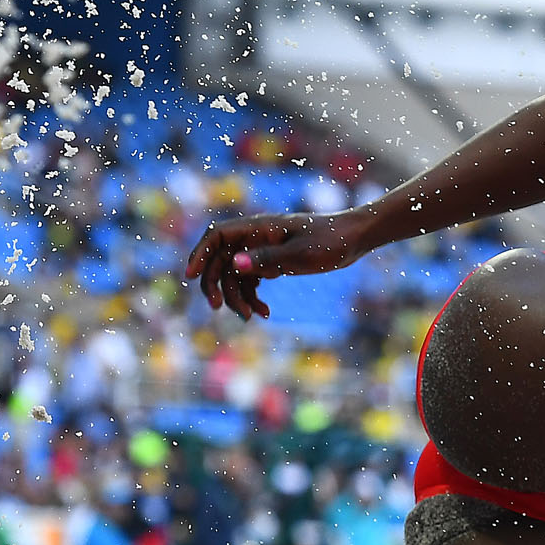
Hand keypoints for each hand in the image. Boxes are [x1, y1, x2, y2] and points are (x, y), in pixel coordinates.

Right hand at [185, 210, 370, 319]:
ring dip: (238, 297)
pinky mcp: (272, 262)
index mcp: (258, 227)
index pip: (217, 236)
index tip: (189, 276)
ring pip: (235, 275)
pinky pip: (251, 281)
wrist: (354, 239)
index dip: (199, 254)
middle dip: (217, 284)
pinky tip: (264, 313)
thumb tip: (234, 264)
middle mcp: (255, 237)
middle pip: (221, 260)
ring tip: (252, 317)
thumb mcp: (300, 254)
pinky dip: (253, 297)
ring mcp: (262, 250)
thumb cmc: (330, 241)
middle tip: (219, 308)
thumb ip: (267, 259)